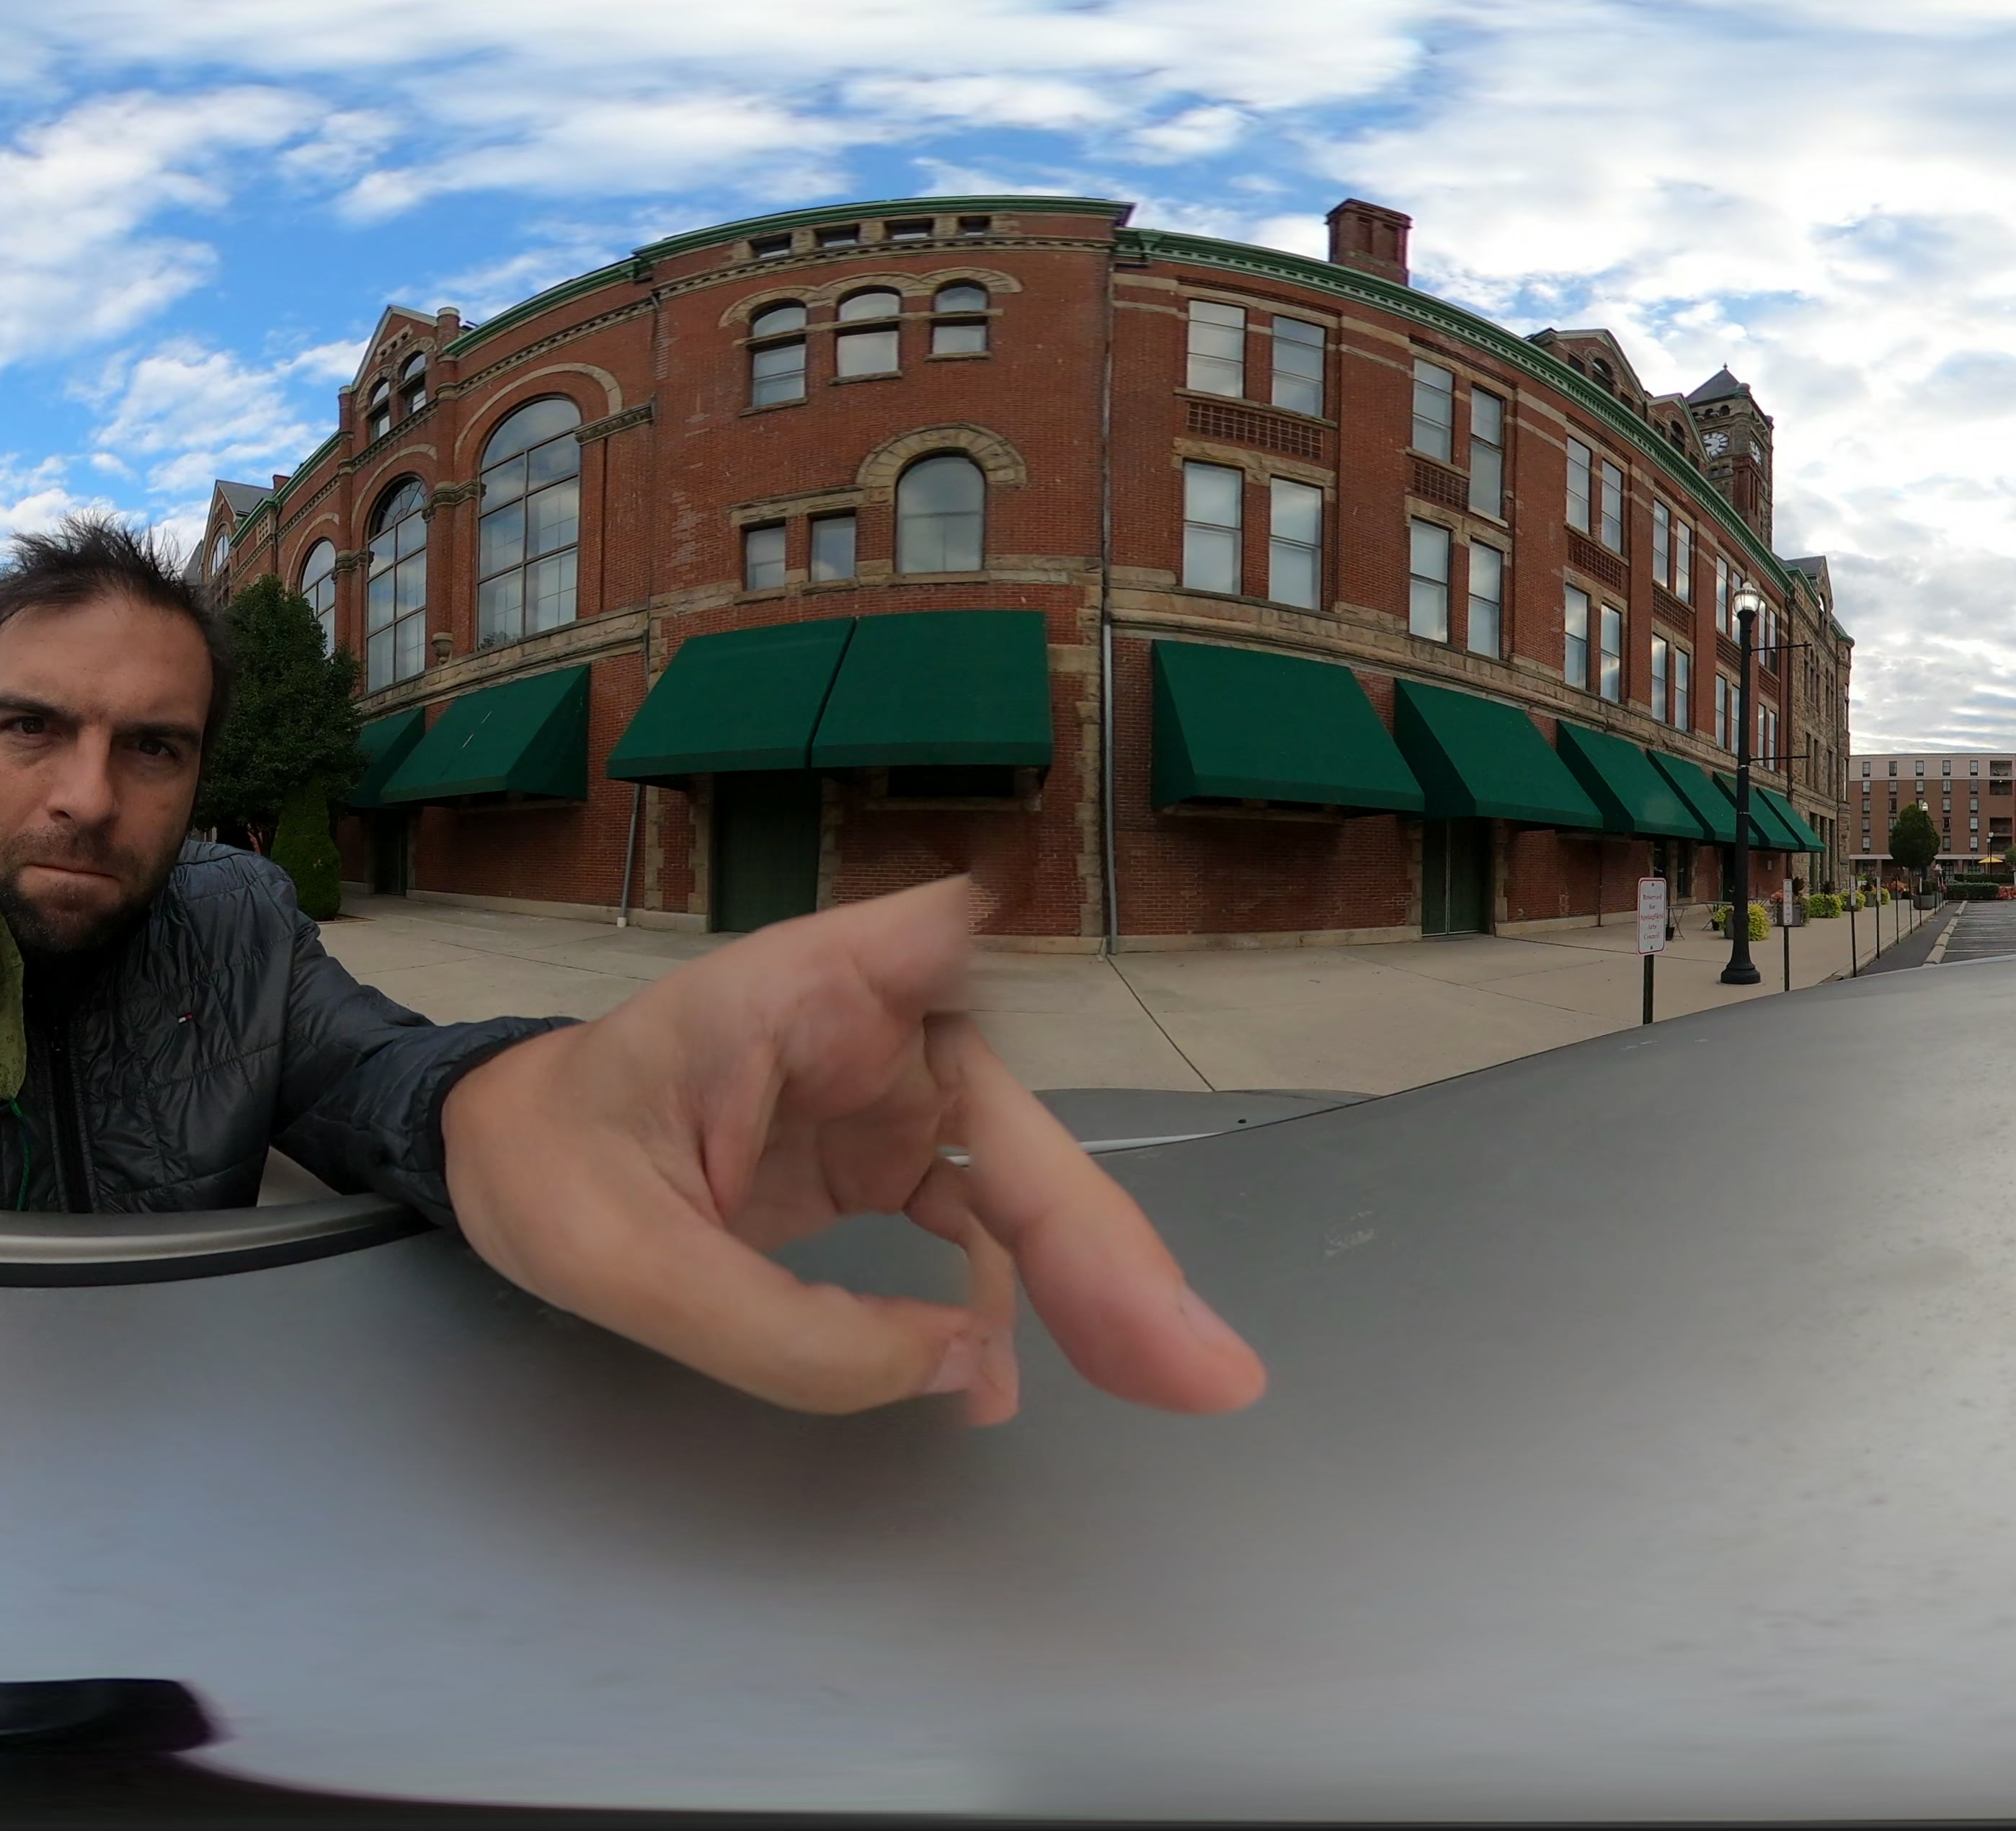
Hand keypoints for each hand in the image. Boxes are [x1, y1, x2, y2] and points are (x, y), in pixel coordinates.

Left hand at [436, 876, 1267, 1422]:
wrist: (506, 1158)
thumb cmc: (546, 1164)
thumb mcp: (620, 1265)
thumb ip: (782, 1328)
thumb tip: (962, 1365)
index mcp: (794, 1004)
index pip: (926, 945)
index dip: (987, 961)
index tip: (1007, 954)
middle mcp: (872, 1032)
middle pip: (1015, 1128)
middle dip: (1107, 1245)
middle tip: (1195, 1360)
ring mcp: (892, 1096)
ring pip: (1026, 1187)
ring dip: (1100, 1287)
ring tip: (1167, 1380)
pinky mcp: (891, 1156)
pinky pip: (986, 1231)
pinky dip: (1017, 1306)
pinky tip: (1009, 1384)